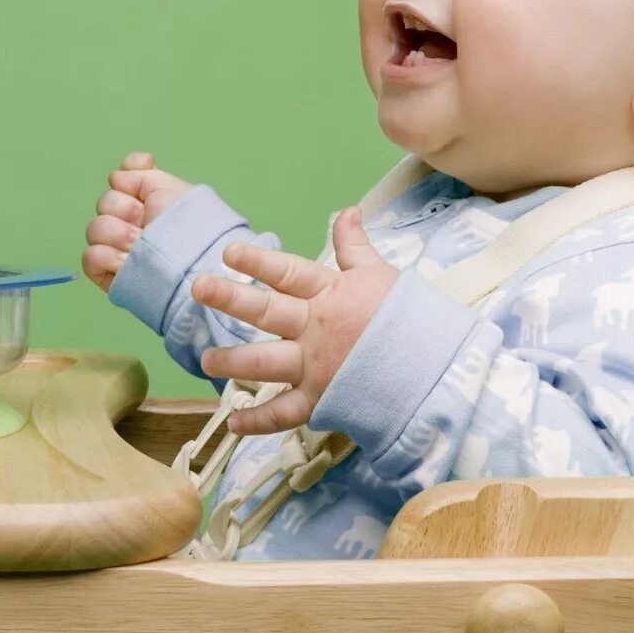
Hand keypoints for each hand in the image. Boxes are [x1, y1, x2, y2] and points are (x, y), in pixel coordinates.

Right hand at [81, 152, 193, 290]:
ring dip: (119, 234)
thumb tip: (114, 177)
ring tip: (139, 245)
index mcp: (145, 202)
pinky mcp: (108, 274)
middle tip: (147, 223)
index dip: (127, 181)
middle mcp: (129, 223)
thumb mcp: (169, 189)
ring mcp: (117, 248)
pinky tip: (126, 261)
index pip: (119, 180)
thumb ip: (140, 172)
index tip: (144, 193)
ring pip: (94, 228)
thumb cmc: (188, 226)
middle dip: (126, 210)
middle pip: (104, 202)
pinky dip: (107, 256)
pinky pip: (90, 257)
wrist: (192, 263)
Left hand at [193, 207, 396, 434]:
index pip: (288, 272)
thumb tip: (347, 211)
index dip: (257, 261)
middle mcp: (316, 329)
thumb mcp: (380, 275)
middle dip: (230, 298)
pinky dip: (258, 420)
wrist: (435, 369)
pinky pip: (284, 412)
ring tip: (206, 359)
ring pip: (265, 362)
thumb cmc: (407, 318)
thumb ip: (355, 246)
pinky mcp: (321, 400)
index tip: (228, 252)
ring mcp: (316, 366)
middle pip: (267, 311)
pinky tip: (234, 421)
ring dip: (233, 360)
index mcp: (330, 294)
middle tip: (198, 287)